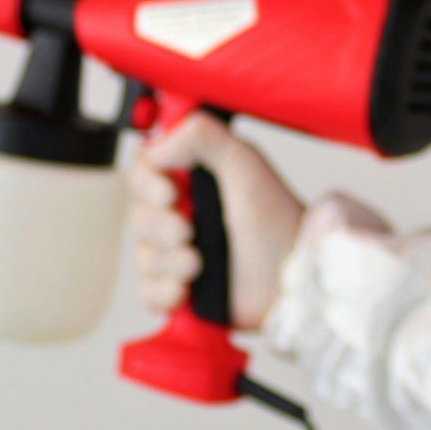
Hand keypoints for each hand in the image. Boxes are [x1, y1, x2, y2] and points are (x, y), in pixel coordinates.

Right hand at [128, 112, 305, 329]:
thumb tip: (158, 145)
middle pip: (137, 216)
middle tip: (188, 231)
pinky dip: (163, 292)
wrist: (293, 274)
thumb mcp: (245, 164)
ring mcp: (179, 253)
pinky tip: (186, 290)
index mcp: (193, 180)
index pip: (143, 173)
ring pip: (142, 256)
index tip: (169, 193)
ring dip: (169, 261)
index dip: (147, 183)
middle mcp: (181, 214)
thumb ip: (203, 137)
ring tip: (199, 264)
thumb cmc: (277, 218)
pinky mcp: (181, 289)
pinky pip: (148, 292)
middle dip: (160, 226)